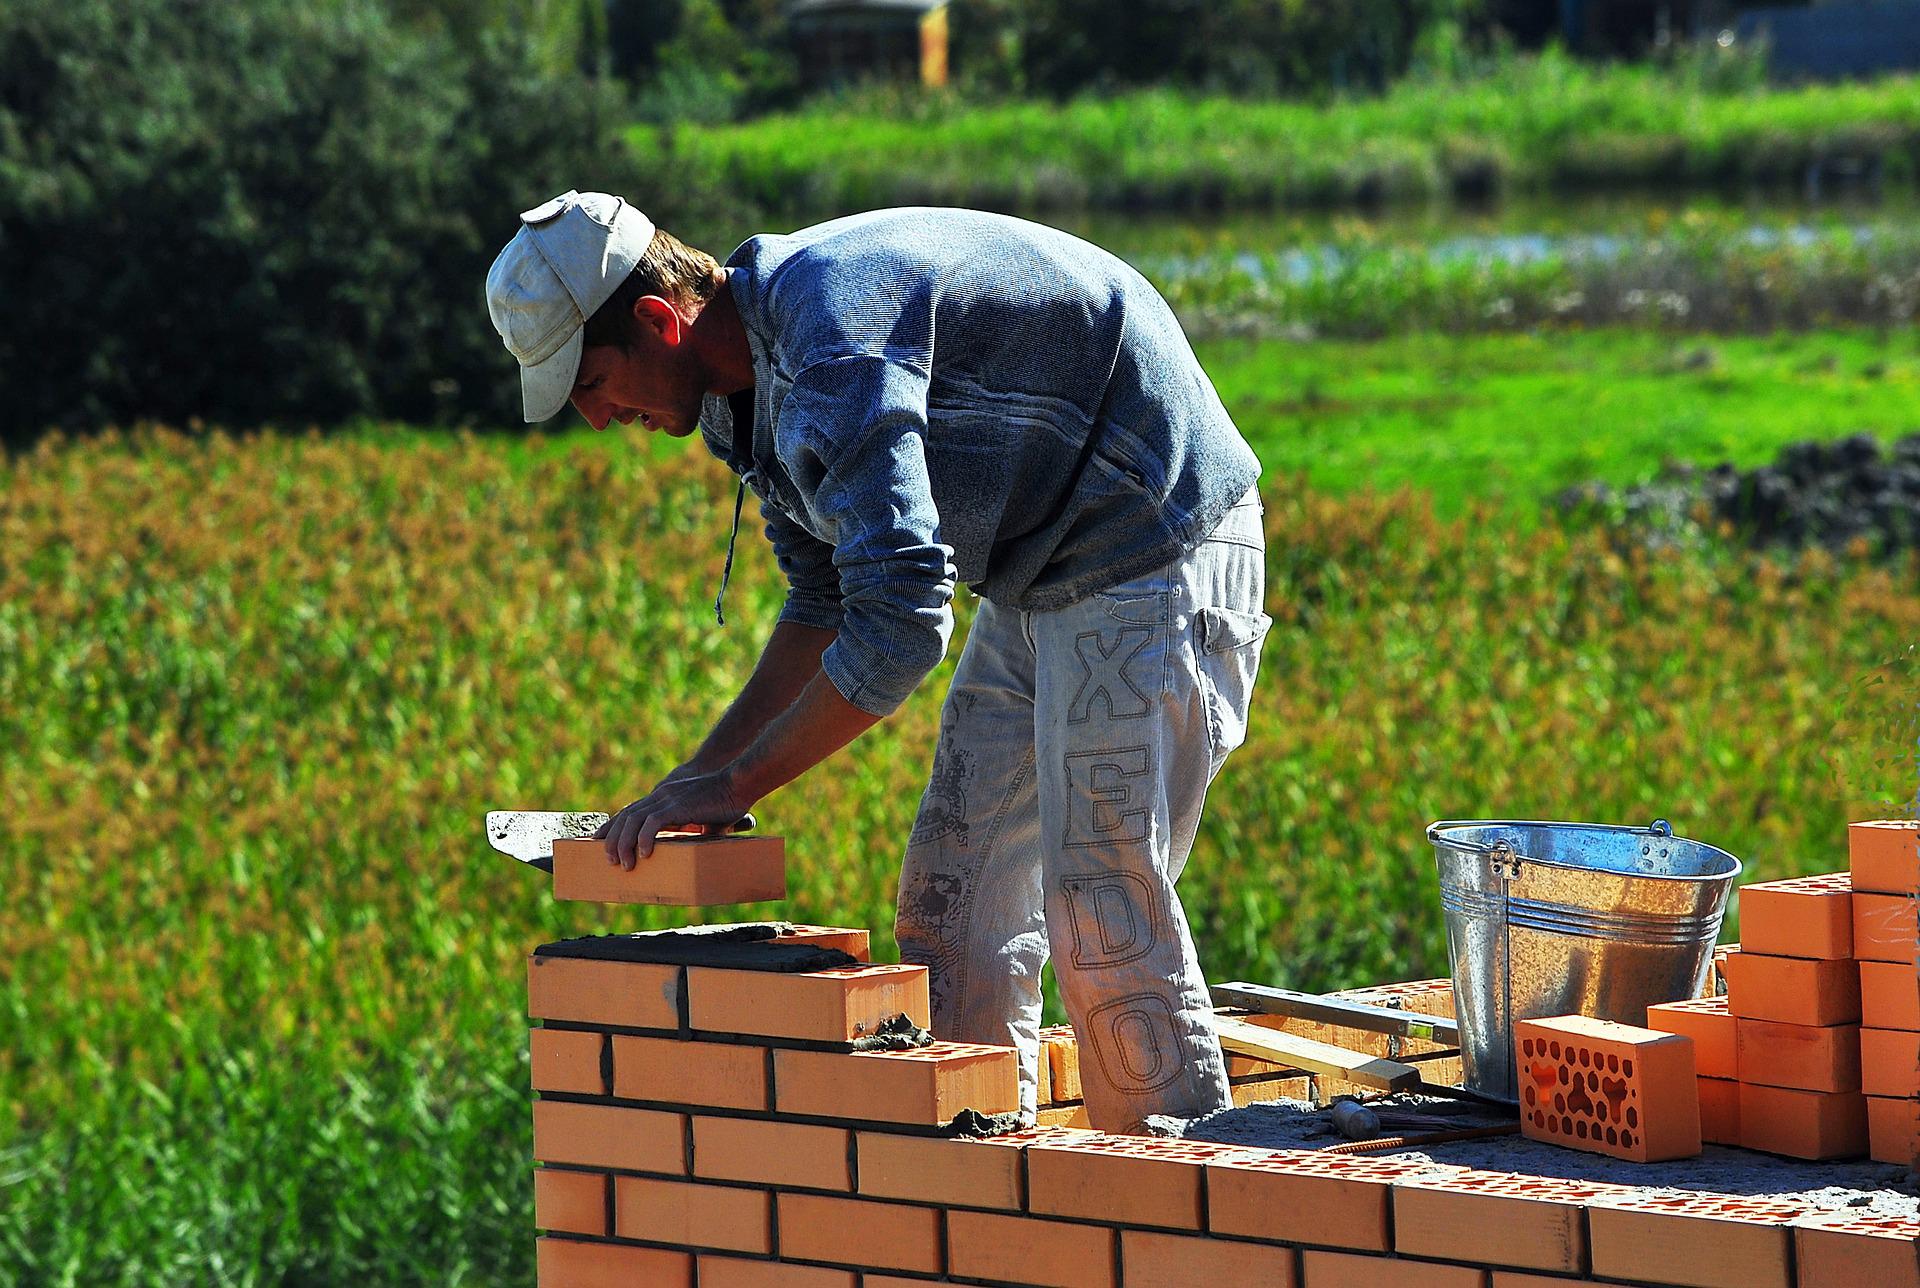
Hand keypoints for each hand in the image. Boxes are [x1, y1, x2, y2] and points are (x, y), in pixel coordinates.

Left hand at [592, 769, 752, 869]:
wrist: (739, 782)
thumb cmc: (727, 801)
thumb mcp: (704, 816)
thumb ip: (695, 829)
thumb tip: (697, 849)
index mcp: (664, 796)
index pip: (630, 810)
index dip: (613, 825)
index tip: (600, 840)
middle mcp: (661, 795)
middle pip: (625, 816)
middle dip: (612, 838)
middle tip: (609, 859)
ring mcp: (668, 799)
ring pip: (633, 820)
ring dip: (624, 843)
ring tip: (624, 864)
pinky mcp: (678, 805)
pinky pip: (652, 823)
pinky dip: (644, 838)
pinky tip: (645, 853)